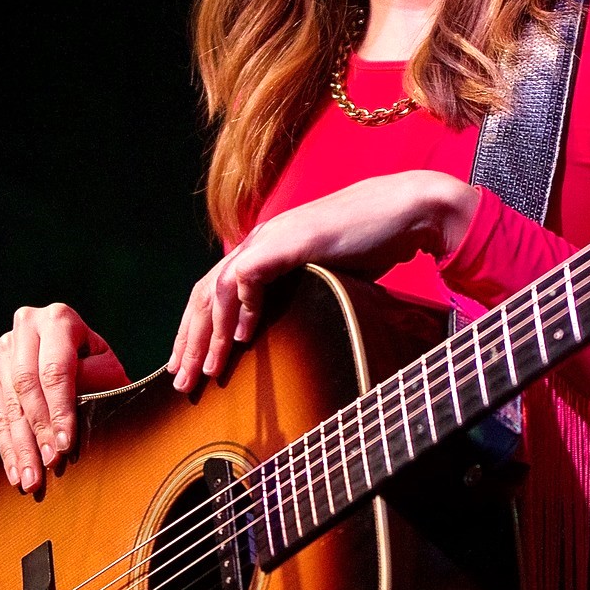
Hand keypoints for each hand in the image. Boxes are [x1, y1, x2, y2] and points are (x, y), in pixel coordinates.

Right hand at [0, 304, 128, 488]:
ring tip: (31, 479)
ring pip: (8, 402)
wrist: (80, 362)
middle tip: (48, 466)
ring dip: (19, 445)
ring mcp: (2, 347)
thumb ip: (91, 384)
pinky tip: (15, 470)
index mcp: (58, 319)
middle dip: (37, 431)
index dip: (59, 411)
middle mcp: (25, 325)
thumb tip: (70, 412)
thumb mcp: (107, 373)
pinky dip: (5, 444)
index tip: (64, 445)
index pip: (55, 371)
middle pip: (26, 386)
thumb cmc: (100, 371)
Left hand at [167, 170, 479, 388]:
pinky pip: (247, 275)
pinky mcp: (290, 241)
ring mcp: (273, 238)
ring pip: (216, 289)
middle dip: (189, 340)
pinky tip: (239, 336)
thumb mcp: (329, 275)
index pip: (215, 292)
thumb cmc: (376, 240)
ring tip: (204, 370)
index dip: (199, 329)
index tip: (192, 364)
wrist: (409, 209)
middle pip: (204, 293)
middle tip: (181, 379)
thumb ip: (303, 293)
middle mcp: (260, 242)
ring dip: (208, 334)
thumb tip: (293, 326)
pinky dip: (238, 307)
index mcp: (266, 250)